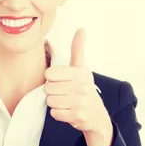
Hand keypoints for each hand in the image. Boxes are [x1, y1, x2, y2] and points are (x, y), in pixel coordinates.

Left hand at [44, 28, 113, 145]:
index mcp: (79, 73)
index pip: (49, 73)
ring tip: (65, 102)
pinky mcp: (77, 116)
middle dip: (52, 92)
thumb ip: (78, 49)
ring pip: (49, 101)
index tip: (61, 80)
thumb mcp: (82, 68)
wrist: (97, 115)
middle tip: (63, 93)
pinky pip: (54, 113)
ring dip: (54, 103)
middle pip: (47, 88)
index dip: (51, 78)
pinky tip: (67, 111)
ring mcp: (80, 102)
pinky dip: (58, 114)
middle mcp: (81, 87)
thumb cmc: (85, 88)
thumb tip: (81, 29)